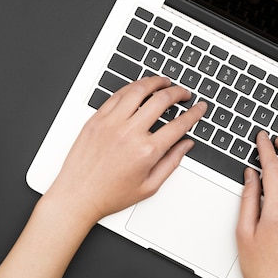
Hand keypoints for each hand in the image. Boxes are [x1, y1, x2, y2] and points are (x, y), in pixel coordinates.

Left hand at [45, 76, 206, 224]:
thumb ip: (171, 163)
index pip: (179, 124)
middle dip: (179, 92)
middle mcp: (129, 133)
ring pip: (139, 90)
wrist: (77, 196)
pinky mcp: (96, 119)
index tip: (199, 108)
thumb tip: (185, 145)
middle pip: (162, 100)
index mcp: (146, 151)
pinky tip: (140, 88)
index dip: (194, 113)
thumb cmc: (109, 195)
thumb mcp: (149, 186)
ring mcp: (111, 123)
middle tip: (184, 93)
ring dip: (156, 82)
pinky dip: (132, 87)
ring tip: (164, 82)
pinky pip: (117, 95)